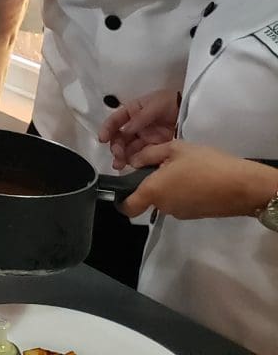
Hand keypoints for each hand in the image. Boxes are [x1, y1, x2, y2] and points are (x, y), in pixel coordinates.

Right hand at [99, 88, 180, 169]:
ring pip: (129, 149)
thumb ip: (140, 118)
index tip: (102, 139)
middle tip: (117, 156)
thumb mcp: (155, 104)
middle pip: (121, 138)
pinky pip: (143, 156)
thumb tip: (126, 130)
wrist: (194, 111)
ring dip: (123, 157)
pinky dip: (137, 162)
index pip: (115, 121)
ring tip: (121, 164)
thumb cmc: (172, 102)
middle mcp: (136, 126)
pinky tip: (135, 166)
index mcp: (132, 112)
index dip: (107, 129)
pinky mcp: (156, 148)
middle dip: (116, 147)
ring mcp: (146, 138)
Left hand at [122, 141, 277, 219]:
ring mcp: (180, 213)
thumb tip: (133, 162)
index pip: (127, 207)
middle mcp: (163, 207)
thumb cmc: (205, 163)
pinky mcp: (196, 215)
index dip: (121, 200)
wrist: (243, 186)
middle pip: (148, 198)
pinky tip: (197, 178)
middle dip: (152, 183)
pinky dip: (183, 192)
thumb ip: (148, 154)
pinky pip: (181, 202)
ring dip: (169, 186)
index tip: (124, 187)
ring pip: (165, 199)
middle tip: (165, 164)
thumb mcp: (174, 149)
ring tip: (185, 168)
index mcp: (153, 191)